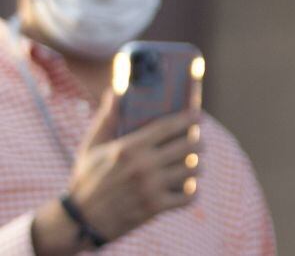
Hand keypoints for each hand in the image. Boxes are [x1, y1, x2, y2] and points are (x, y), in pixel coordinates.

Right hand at [31, 92, 202, 252]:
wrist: (78, 222)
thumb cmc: (85, 180)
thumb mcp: (90, 148)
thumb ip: (106, 119)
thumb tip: (116, 91)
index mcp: (128, 148)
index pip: (169, 126)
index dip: (189, 118)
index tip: (198, 116)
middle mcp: (143, 166)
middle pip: (189, 146)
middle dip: (197, 142)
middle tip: (196, 142)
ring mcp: (151, 188)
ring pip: (193, 169)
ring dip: (195, 166)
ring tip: (191, 164)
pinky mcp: (155, 207)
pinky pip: (189, 195)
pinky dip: (191, 191)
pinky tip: (186, 186)